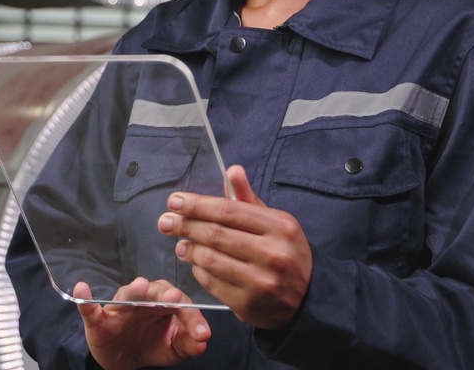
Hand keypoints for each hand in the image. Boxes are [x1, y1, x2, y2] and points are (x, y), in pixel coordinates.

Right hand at [74, 278, 210, 369]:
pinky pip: (90, 308)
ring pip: (126, 295)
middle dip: (165, 295)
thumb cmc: (150, 346)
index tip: (201, 333)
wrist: (122, 360)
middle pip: (156, 292)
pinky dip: (85, 299)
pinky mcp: (98, 319)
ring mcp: (120, 308)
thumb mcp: (173, 349)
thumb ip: (189, 344)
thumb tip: (203, 340)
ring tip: (140, 286)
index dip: (192, 318)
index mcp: (165, 305)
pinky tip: (82, 288)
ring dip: (133, 290)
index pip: (182, 305)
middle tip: (174, 298)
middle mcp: (144, 301)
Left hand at [158, 165, 312, 328]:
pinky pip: (212, 282)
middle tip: (165, 222)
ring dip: (188, 249)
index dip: (197, 205)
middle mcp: (272, 253)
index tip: (174, 201)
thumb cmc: (286, 252)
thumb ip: (249, 199)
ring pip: (210, 259)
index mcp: (280, 226)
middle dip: (185, 225)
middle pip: (216, 234)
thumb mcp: (276, 222)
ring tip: (179, 244)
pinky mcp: (248, 304)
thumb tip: (231, 170)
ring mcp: (260, 281)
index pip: (228, 211)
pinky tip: (195, 263)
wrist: (308, 298)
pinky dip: (198, 270)